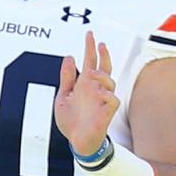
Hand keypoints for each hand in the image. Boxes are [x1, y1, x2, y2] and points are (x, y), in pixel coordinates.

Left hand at [54, 32, 119, 156]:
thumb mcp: (63, 96)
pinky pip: (112, 99)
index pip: (90, 62)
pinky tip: (98, 93)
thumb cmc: (71, 121)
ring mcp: (102, 100)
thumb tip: (69, 57)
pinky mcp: (106, 112)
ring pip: (109, 80)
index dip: (91, 48)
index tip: (90, 35)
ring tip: (90, 74)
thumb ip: (66, 78)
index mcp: (85, 85)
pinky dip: (106, 94)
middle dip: (102, 54)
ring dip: (100, 75)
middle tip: (99, 43)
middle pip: (104, 67)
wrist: (76, 141)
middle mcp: (95, 90)